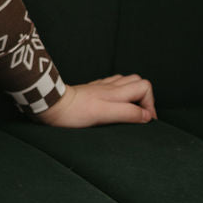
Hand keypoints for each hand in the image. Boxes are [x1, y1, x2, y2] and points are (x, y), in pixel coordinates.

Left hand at [40, 73, 156, 127]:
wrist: (51, 105)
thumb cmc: (74, 112)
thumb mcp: (103, 115)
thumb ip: (126, 113)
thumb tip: (146, 116)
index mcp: (116, 92)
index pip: (145, 88)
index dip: (150, 104)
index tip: (145, 120)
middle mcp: (111, 86)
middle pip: (138, 81)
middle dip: (145, 97)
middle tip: (140, 115)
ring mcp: (101, 87)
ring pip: (126, 81)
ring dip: (133, 94)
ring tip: (131, 109)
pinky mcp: (92, 90)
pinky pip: (112, 85)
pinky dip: (119, 92)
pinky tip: (114, 102)